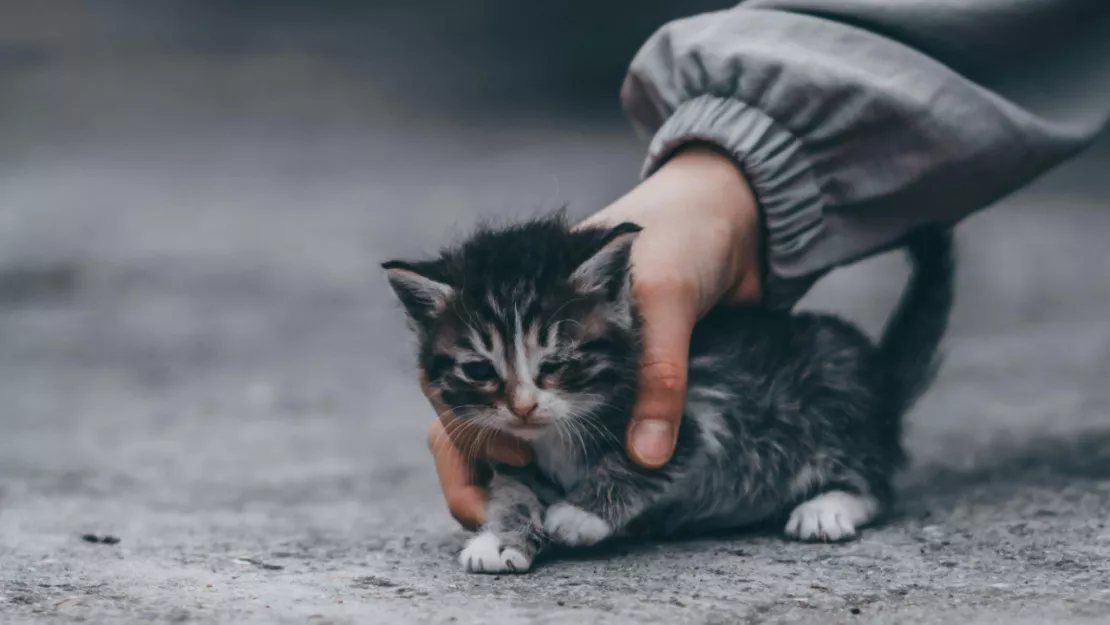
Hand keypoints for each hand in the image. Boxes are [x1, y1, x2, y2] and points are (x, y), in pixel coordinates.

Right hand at [425, 145, 761, 527]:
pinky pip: (552, 420)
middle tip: (491, 512)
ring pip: (498, 415)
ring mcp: (553, 351)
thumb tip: (646, 455)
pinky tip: (560, 489)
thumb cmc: (684, 234)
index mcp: (518, 292)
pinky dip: (546, 459)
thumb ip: (659, 373)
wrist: (733, 213)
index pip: (453, 359)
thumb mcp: (667, 296)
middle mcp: (525, 326)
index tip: (513, 459)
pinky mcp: (592, 373)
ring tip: (519, 508)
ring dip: (497, 464)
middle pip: (462, 399)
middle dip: (468, 461)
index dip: (465, 416)